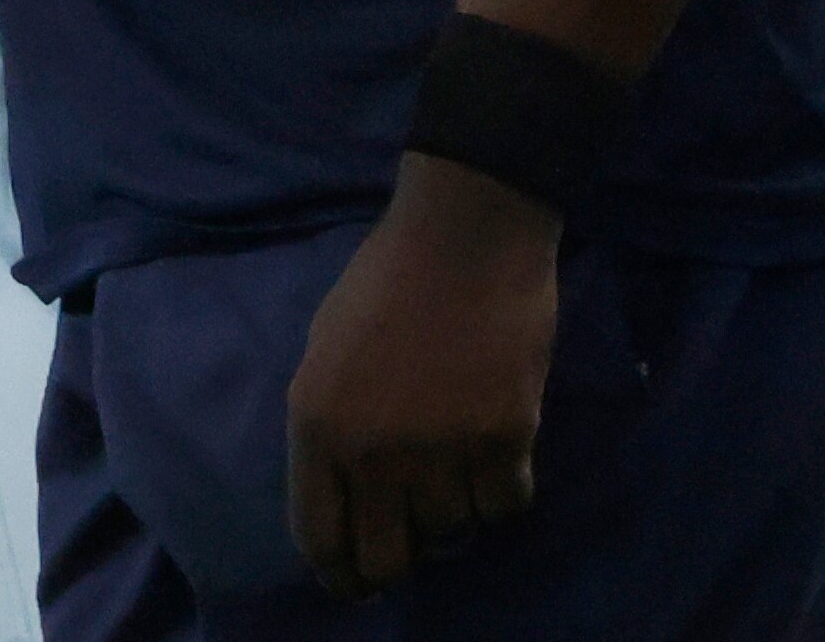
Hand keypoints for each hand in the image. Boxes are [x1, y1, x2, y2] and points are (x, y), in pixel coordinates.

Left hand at [287, 157, 558, 598]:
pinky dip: (501, 493)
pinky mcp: (507, 441)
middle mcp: (374, 451)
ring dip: (454, 517)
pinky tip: (494, 459)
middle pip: (388, 559)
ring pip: (453, 536)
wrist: (461, 241)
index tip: (352, 583)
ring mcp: (443, 450)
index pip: (320, 535)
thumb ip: (330, 428)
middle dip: (396, 562)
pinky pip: (505, 507)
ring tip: (454, 474)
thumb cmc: (382, 285)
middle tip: (410, 546)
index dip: (338, 570)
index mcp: (317, 425)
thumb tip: (346, 497)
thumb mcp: (324, 354)